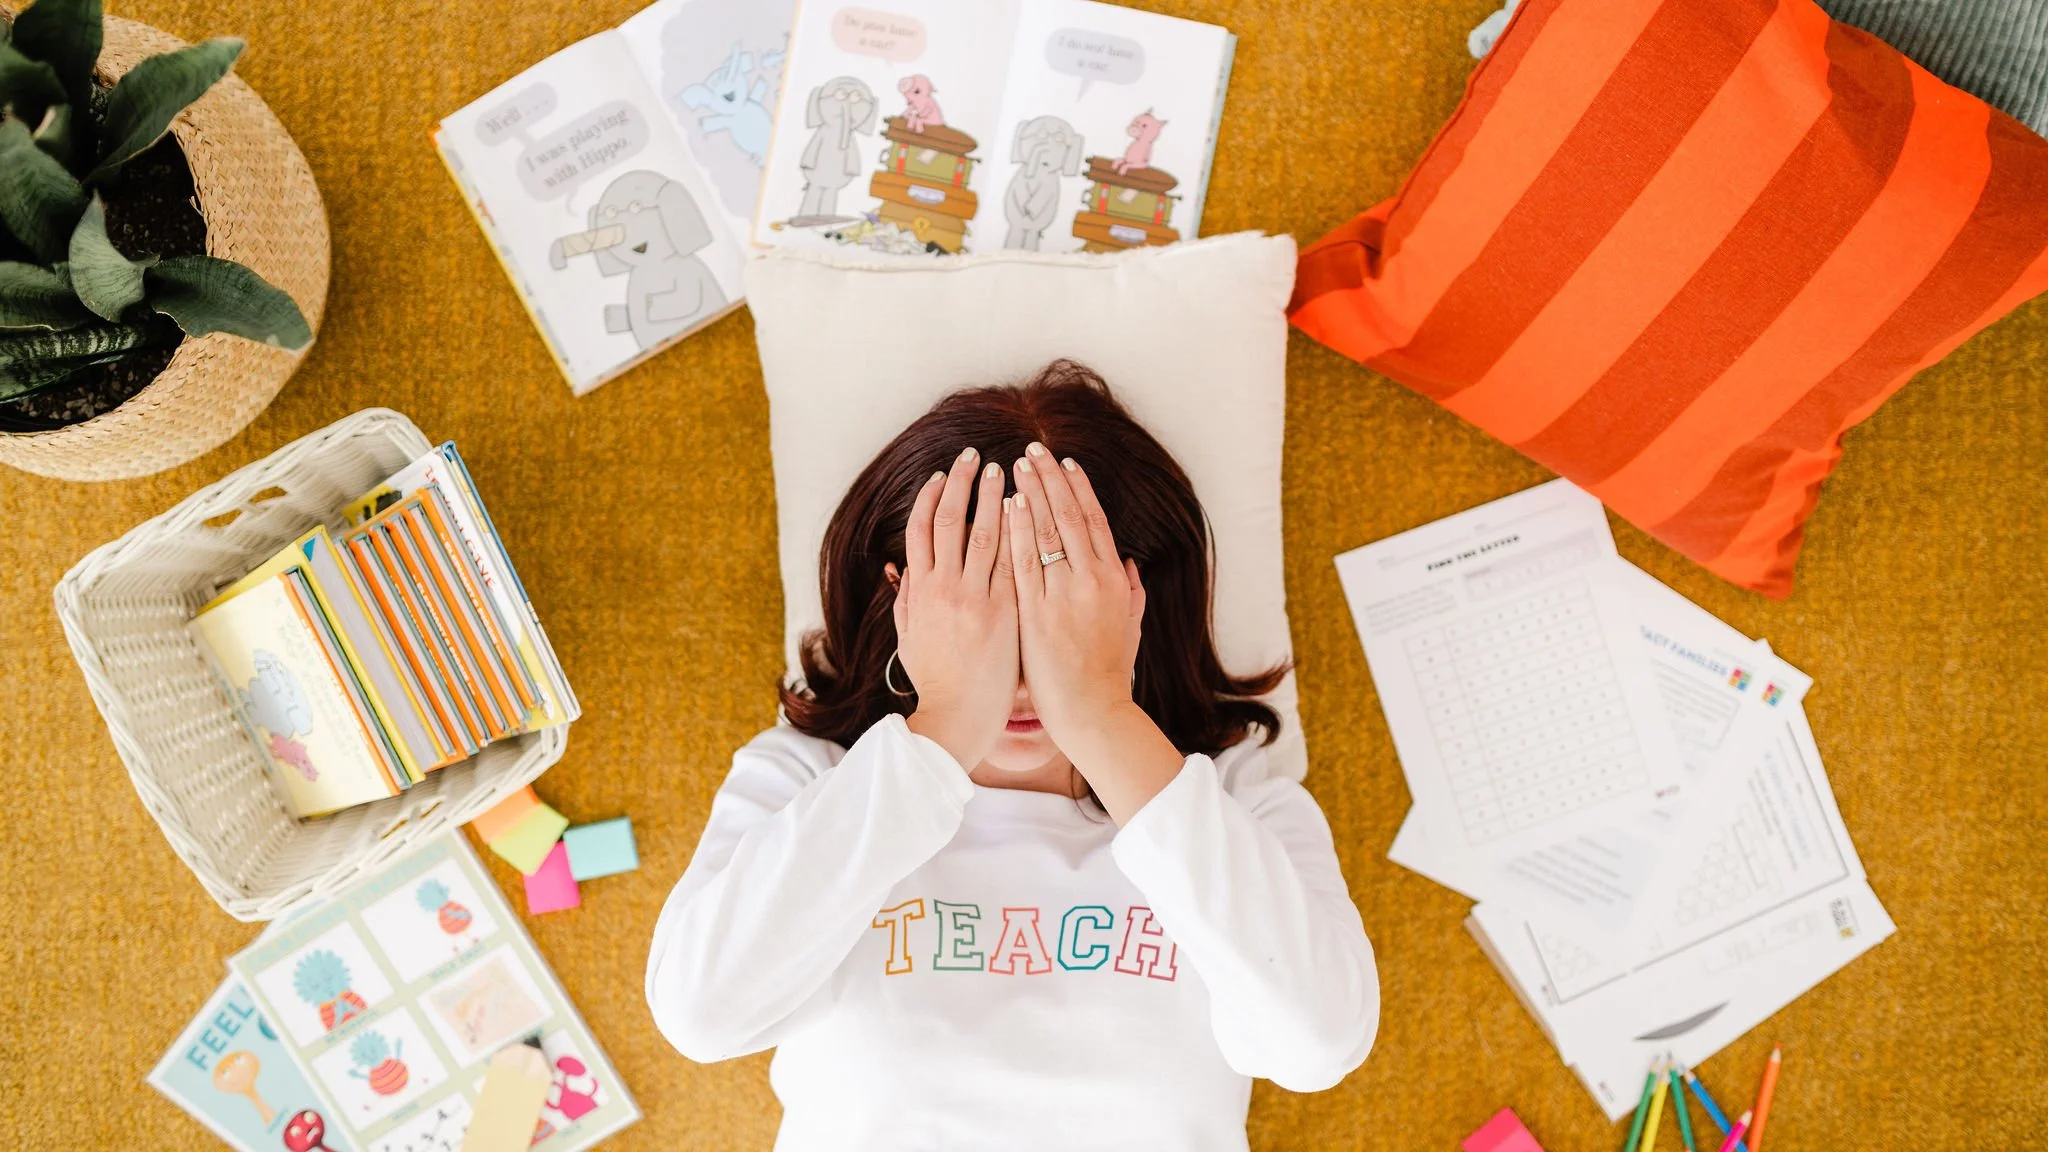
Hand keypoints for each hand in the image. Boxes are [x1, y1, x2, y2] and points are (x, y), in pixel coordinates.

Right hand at [897, 447, 1017, 768]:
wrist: (957, 719)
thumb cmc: (935, 683)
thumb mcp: (909, 637)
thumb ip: (905, 599)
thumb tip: (897, 568)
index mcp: (920, 592)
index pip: (922, 530)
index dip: (931, 498)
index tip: (942, 476)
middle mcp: (944, 589)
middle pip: (952, 521)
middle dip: (962, 484)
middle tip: (974, 456)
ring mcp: (975, 599)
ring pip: (983, 534)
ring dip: (993, 498)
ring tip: (1004, 471)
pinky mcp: (1004, 613)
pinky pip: (1013, 562)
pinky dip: (1017, 532)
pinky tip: (1026, 510)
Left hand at [1008, 443, 1182, 822]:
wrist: (1093, 711)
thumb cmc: (1110, 674)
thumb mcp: (1131, 627)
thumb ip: (1133, 592)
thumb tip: (1131, 563)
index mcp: (1115, 580)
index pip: (1095, 522)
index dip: (1078, 490)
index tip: (1065, 465)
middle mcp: (1091, 579)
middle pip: (1068, 517)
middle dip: (1050, 480)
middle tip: (1033, 450)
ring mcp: (1063, 594)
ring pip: (1044, 532)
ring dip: (1029, 494)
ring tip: (1015, 466)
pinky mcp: (1035, 611)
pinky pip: (1022, 561)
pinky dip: (1015, 530)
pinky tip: (1005, 506)